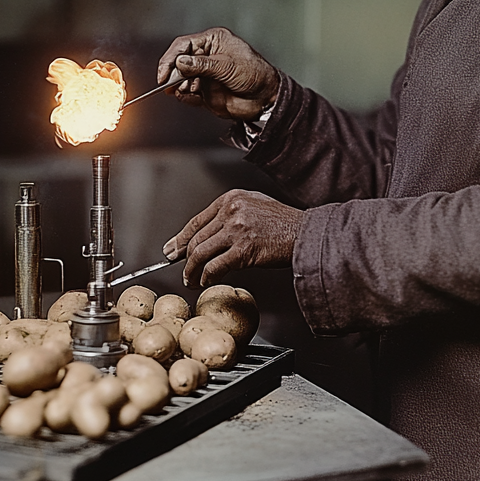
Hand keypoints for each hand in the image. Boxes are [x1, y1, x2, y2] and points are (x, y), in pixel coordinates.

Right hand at [157, 27, 279, 120]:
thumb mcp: (228, 66)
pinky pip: (187, 93)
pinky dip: (186, 97)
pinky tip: (194, 98)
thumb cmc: (255, 75)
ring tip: (189, 90)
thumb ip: (202, 65)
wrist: (265, 98)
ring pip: (180, 79)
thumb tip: (180, 62)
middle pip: (178, 62)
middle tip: (173, 84)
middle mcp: (206, 56)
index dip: (171, 58)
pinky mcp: (204, 91)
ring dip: (180, 86)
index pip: (184, 45)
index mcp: (213, 41)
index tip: (164, 73)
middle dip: (174, 74)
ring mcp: (204, 74)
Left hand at [163, 190, 303, 287]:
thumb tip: (207, 235)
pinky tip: (205, 281)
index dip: (181, 238)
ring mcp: (237, 230)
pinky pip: (215, 266)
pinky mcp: (244, 250)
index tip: (173, 249)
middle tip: (179, 267)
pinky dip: (206, 276)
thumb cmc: (284, 223)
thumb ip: (230, 215)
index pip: (197, 220)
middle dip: (183, 256)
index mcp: (232, 199)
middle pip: (196, 238)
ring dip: (192, 270)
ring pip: (201, 252)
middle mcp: (231, 211)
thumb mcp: (254, 206)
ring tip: (191, 279)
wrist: (306, 233)